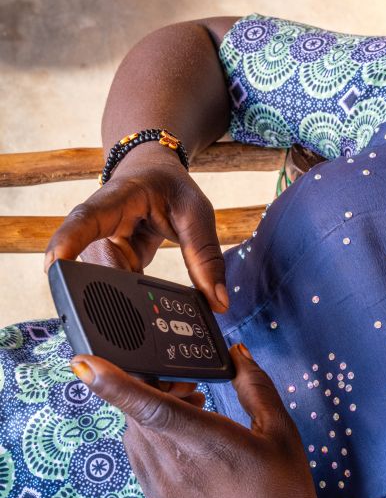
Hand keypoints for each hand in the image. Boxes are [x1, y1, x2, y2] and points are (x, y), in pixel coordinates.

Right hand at [44, 143, 229, 312]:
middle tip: (138, 321)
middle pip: (93, 267)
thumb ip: (206, 256)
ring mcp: (101, 250)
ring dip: (126, 304)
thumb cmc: (171, 189)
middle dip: (110, 297)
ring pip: (105, 286)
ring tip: (154, 316)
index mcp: (114, 201)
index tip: (54, 267)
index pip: (85, 220)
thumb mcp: (197, 213)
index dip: (68, 242)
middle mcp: (98, 229)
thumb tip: (218, 303)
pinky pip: (118, 290)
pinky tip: (152, 317)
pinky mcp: (111, 266)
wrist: (154, 176)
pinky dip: (136, 304)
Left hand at [69, 344, 367, 497]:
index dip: (114, 384)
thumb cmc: (285, 494)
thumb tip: (238, 355)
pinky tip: (184, 438)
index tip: (85, 364)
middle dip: (153, 386)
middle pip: (137, 412)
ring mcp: (163, 487)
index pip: (149, 408)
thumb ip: (257, 388)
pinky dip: (150, 435)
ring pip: (134, 432)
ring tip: (194, 411)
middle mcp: (178, 467)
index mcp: (210, 444)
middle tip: (190, 385)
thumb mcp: (282, 433)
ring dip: (151, 411)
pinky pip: (138, 456)